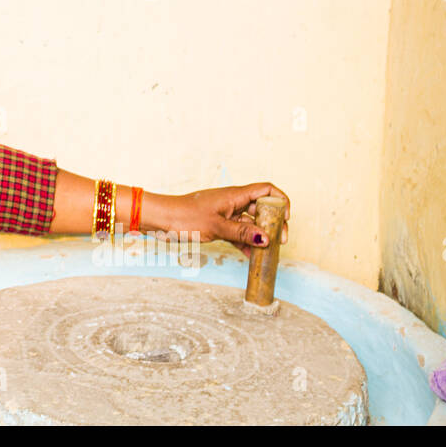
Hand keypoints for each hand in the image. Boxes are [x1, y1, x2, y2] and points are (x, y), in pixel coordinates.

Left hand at [154, 182, 289, 259]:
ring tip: (269, 252)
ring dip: (260, 235)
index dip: (280, 201)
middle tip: (280, 241)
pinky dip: (245, 242)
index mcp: (234, 195)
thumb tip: (267, 238)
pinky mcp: (217, 225)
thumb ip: (242, 233)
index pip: (266, 190)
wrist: (159, 219)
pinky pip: (237, 232)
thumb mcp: (217, 227)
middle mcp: (232, 202)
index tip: (286, 218)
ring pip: (250, 222)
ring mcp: (225, 213)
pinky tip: (252, 256)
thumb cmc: (184, 217)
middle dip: (274, 223)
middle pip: (262, 208)